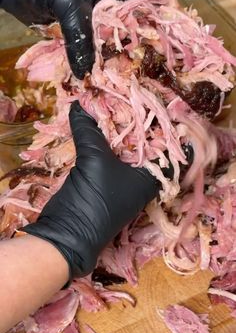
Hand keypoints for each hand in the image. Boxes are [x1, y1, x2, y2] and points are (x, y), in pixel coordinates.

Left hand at [0, 0, 151, 77]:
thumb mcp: (68, 2)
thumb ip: (80, 36)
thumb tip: (87, 74)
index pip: (142, 9)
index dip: (154, 30)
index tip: (163, 55)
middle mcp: (105, 7)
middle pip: (125, 34)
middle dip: (133, 55)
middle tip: (142, 78)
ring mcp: (88, 22)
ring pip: (105, 46)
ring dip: (110, 64)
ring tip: (121, 85)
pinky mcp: (73, 33)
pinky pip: (85, 52)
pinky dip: (89, 65)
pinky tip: (96, 80)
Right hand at [22, 101, 159, 281]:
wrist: (69, 234)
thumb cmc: (95, 200)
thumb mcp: (94, 160)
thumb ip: (88, 131)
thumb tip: (80, 105)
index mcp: (149, 179)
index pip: (167, 151)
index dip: (165, 129)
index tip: (161, 106)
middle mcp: (139, 180)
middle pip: (144, 148)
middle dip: (138, 125)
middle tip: (132, 99)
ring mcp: (121, 182)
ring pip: (124, 151)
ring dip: (119, 132)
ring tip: (114, 106)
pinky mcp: (103, 182)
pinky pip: (108, 157)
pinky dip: (103, 142)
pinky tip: (96, 126)